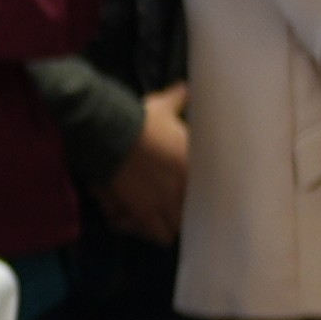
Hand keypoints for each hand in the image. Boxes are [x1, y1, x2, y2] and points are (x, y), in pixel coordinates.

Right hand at [97, 88, 194, 244]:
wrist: (112, 132)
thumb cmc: (140, 120)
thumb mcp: (162, 106)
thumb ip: (178, 99)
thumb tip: (187, 88)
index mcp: (192, 167)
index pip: (209, 193)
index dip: (202, 196)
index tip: (193, 192)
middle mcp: (183, 191)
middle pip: (191, 217)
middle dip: (182, 215)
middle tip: (174, 209)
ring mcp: (162, 205)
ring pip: (170, 230)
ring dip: (163, 226)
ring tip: (155, 220)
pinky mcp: (140, 212)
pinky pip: (148, 232)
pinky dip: (140, 229)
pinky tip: (132, 221)